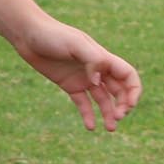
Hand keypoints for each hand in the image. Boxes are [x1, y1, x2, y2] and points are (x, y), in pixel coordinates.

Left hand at [12, 17, 140, 131]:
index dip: (134, 91)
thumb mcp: (75, 44)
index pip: (128, 77)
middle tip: (118, 118)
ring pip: (103, 100)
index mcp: (104, 59)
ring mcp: (84, 79)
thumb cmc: (54, 35)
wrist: (29, 35)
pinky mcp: (70, 85)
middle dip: (123, 105)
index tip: (129, 105)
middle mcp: (98, 70)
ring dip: (109, 113)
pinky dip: (88, 115)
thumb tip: (99, 82)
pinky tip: (90, 127)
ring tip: (110, 129)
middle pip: (119, 91)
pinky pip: (83, 103)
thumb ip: (92, 60)